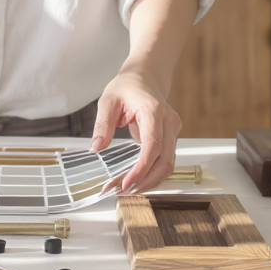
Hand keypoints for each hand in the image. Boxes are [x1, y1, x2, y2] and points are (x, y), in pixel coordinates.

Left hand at [91, 68, 181, 192]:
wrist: (145, 77)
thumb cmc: (126, 87)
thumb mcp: (107, 101)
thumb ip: (102, 125)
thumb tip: (96, 149)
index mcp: (153, 111)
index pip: (152, 146)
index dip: (141, 168)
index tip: (126, 184)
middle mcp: (169, 121)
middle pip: (165, 160)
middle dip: (146, 180)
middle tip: (124, 192)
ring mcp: (174, 129)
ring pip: (168, 163)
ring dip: (150, 180)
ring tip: (129, 188)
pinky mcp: (173, 136)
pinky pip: (166, 159)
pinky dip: (153, 172)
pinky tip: (137, 179)